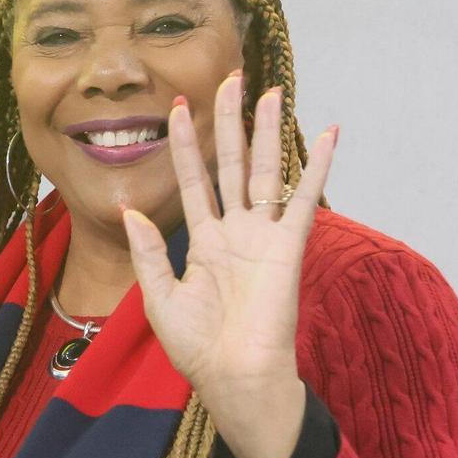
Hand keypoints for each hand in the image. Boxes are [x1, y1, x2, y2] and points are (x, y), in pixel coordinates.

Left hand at [121, 77, 337, 457]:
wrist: (232, 378)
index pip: (194, 181)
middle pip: (233, 164)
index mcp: (204, 242)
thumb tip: (131, 211)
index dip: (185, 145)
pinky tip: (326, 133)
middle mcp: (236, 231)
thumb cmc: (198, 348)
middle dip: (229, 122)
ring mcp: (263, 237)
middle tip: (229, 78)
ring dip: (267, 131)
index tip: (176, 107)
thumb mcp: (158, 297)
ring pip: (265, 171)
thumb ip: (148, 252)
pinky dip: (316, 165)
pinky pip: (303, 199)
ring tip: (269, 90)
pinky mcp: (287, 248)